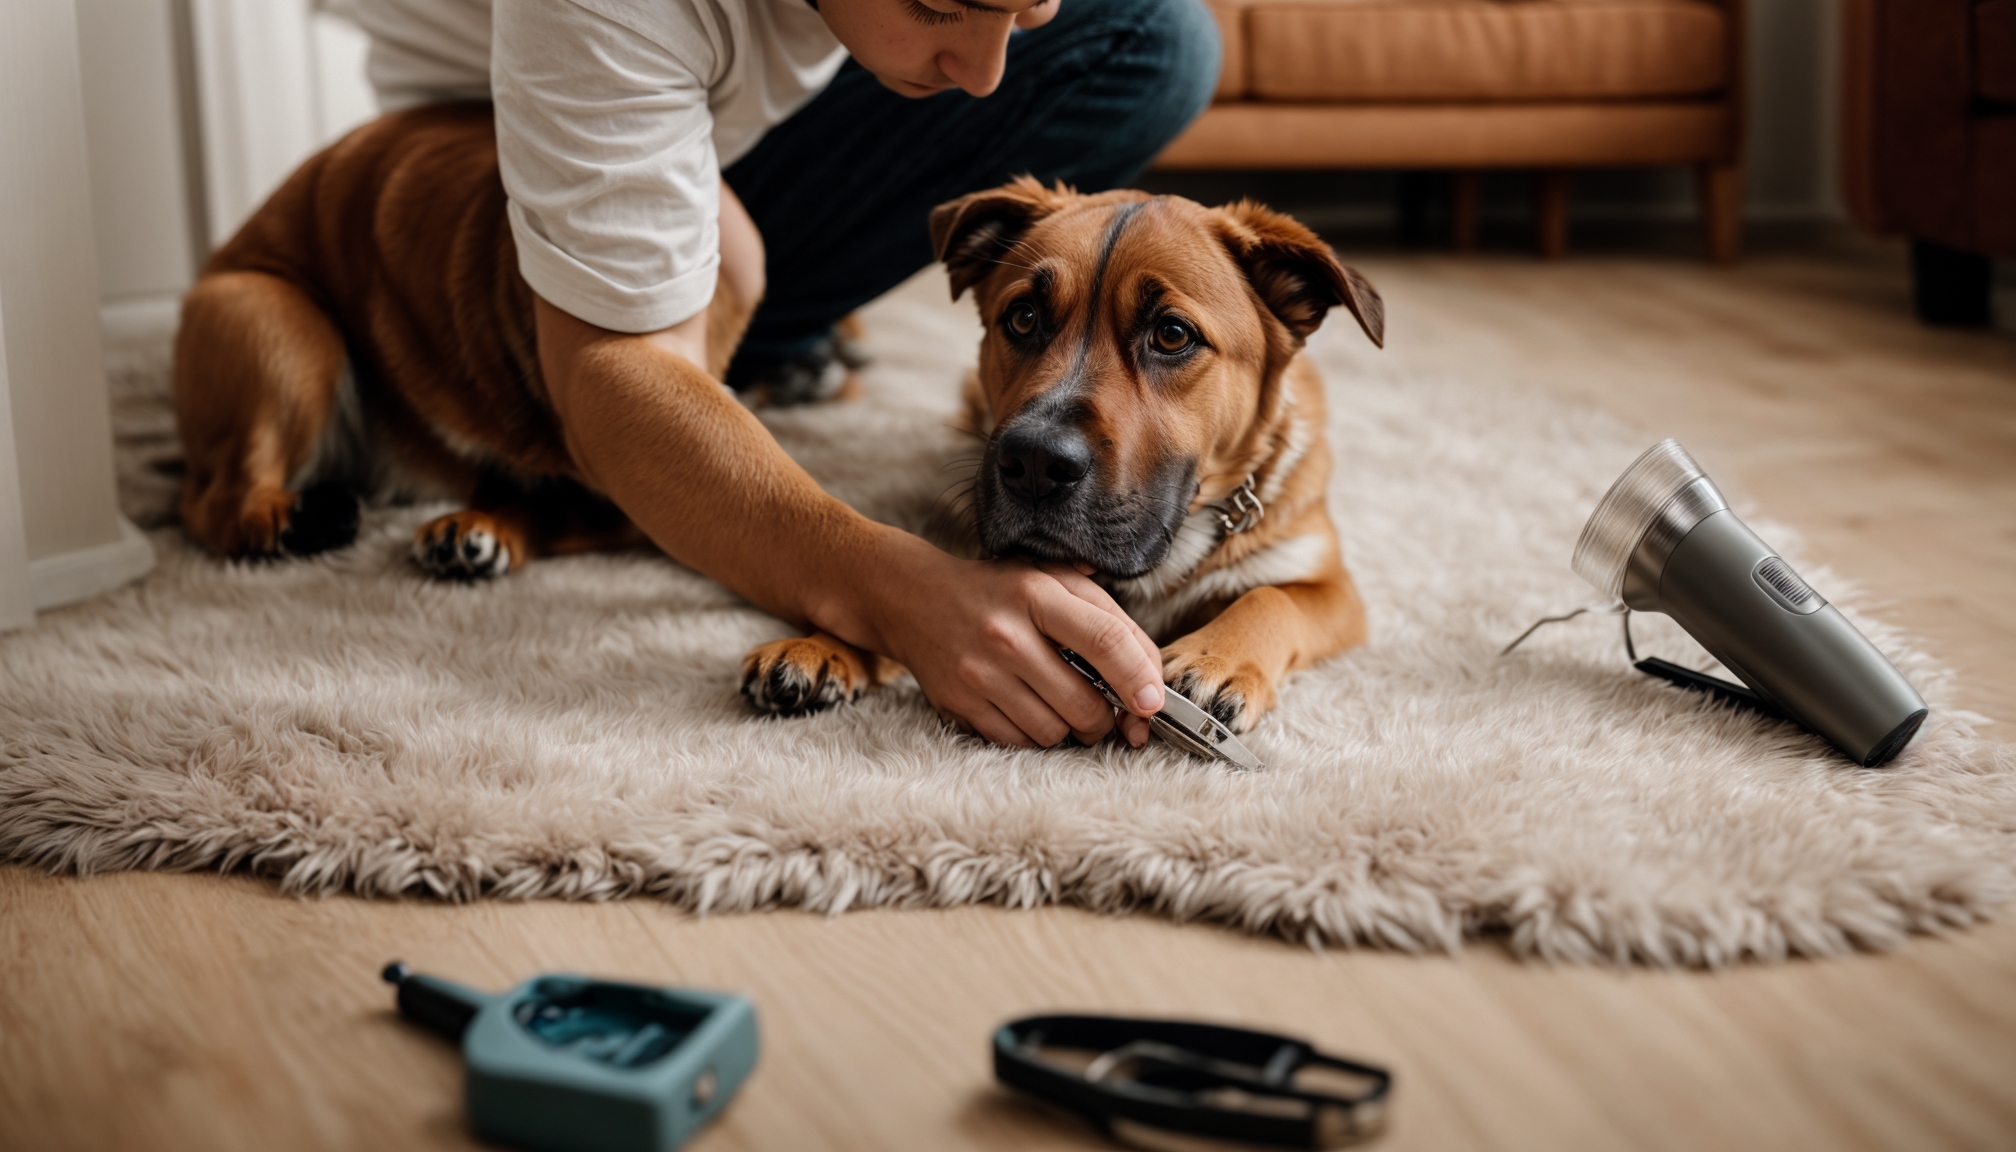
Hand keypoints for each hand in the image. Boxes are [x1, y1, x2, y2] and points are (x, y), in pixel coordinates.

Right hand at [846, 532, 1163, 747]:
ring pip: (1054, 732)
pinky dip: (1037, 736)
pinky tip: (1033, 710)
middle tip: (1107, 709)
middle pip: (1083, 703)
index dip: (1137, 676)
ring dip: (1071, 729)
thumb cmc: (998, 590)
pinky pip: (1019, 743)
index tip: (1152, 702)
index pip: (1104, 639)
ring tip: (1064, 704)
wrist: (911, 598)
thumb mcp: (1051, 579)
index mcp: (1036, 593)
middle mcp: (1005, 634)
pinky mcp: (960, 705)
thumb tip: (1150, 675)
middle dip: (1106, 717)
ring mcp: (979, 675)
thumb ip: (1106, 616)